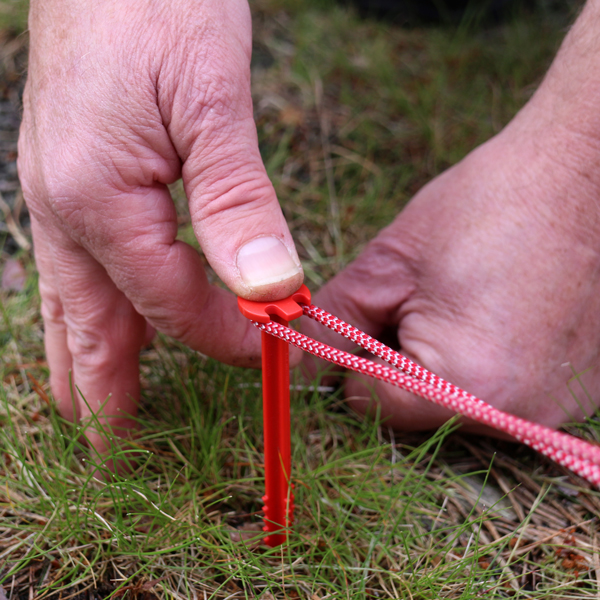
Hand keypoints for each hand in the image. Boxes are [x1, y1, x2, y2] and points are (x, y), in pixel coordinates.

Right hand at [18, 0, 302, 458]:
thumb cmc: (155, 7)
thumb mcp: (210, 102)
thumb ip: (236, 202)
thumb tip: (269, 288)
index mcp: (97, 202)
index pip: (170, 304)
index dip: (223, 337)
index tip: (272, 352)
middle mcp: (63, 210)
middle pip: (90, 328)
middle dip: (108, 390)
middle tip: (117, 447)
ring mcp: (58, 195)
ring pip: (71, 304)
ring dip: (87, 358)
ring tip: (97, 406)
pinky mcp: (70, 179)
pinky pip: (75, 267)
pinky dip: (88, 309)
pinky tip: (98, 317)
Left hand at [303, 0, 599, 433]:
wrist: (579, 174)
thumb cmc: (482, 207)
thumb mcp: (386, 266)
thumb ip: (330, 325)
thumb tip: (295, 364)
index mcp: (466, 385)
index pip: (369, 405)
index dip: (355, 358)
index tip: (374, 314)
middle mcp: (518, 417)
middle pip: (413, 411)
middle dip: (398, 362)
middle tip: (423, 299)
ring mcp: (554, 409)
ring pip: (454, 405)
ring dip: (441, 365)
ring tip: (467, 302)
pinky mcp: (575, 394)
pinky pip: (500, 395)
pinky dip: (484, 365)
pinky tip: (500, 314)